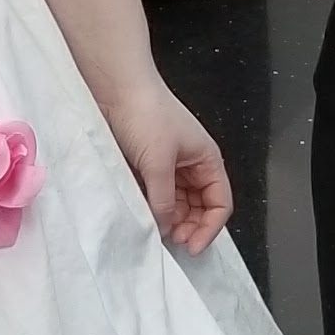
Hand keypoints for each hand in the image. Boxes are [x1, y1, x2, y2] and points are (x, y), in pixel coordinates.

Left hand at [99, 70, 232, 252]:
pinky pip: (155, 195)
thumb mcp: (158, 162)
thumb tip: (165, 227)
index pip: (219, 203)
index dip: (209, 227)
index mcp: (206, 160)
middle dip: (190, 226)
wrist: (115, 88)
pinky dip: (152, 208)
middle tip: (172, 242)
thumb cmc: (145, 114)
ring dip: (169, 219)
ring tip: (156, 231)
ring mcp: (168, 166)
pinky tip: (143, 216)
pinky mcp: (146, 166)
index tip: (191, 246)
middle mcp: (191, 165)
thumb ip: (163, 199)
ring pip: (176, 204)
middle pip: (199, 207)